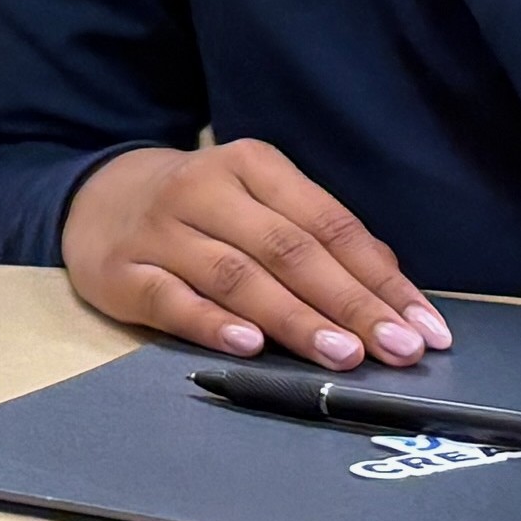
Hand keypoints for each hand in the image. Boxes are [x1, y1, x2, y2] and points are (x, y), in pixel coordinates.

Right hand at [61, 140, 448, 369]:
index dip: (381, 278)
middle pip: (289, 250)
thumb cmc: (201, 210)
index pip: (329, 224)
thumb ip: (315, 239)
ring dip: (294, 318)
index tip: (425, 326)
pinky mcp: (122, 272)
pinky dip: (212, 323)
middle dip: (350, 303)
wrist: (96, 198)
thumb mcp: (258, 202)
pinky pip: (172, 300)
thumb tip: (390, 292)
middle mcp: (206, 189)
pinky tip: (249, 346)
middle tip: (395, 348)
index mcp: (253, 165)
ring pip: (237, 276)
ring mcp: (161, 231)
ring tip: (341, 355)